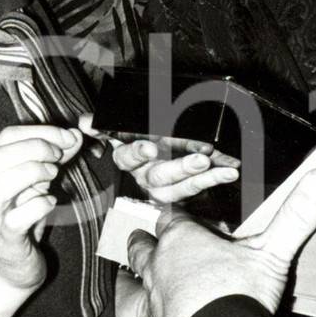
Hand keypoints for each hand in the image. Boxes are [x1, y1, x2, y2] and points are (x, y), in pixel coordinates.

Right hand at [0, 124, 83, 290]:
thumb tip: (73, 137)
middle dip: (34, 148)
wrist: (0, 273)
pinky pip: (14, 221)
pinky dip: (36, 206)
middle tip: (60, 155)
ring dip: (30, 173)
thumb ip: (50, 161)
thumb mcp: (33, 187)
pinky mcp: (4, 243)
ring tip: (53, 175)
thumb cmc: (19, 225)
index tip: (65, 135)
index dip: (37, 132)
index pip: (4, 139)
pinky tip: (50, 202)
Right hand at [110, 135, 239, 203]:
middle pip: (159, 175)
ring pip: (182, 188)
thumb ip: (106, 125)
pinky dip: (217, 178)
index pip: (127, 157)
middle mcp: (145, 175)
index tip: (150, 147)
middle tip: (201, 159)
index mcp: (130, 158)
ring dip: (205, 179)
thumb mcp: (123, 128)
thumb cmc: (140, 135)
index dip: (137, 153)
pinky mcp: (183, 193)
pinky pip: (200, 188)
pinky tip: (230, 170)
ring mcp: (164, 187)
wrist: (161, 145)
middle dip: (181, 168)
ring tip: (225, 170)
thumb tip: (84, 123)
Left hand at [128, 168, 315, 316]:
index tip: (184, 217)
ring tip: (153, 282)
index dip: (177, 217)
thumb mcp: (273, 251)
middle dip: (146, 243)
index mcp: (182, 240)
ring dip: (145, 281)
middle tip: (149, 241)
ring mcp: (153, 301)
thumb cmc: (239, 294)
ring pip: (138, 284)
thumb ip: (295, 216)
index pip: (170, 217)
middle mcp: (159, 267)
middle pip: (141, 247)